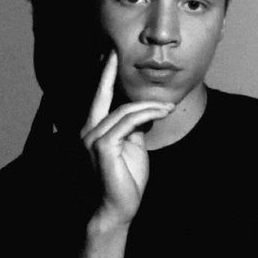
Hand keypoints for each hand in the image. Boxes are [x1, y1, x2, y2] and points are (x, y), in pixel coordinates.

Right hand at [80, 51, 173, 230]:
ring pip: (126, 110)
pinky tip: (162, 113)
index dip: (104, 76)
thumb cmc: (127, 177)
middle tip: (114, 50)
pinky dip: (148, 115)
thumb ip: (133, 126)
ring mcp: (92, 138)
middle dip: (108, 71)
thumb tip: (143, 109)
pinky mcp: (103, 146)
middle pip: (102, 94)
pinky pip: (130, 122)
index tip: (108, 55)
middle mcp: (88, 130)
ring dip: (152, 106)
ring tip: (170, 107)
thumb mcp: (132, 145)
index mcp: (94, 128)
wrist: (120, 207)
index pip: (99, 97)